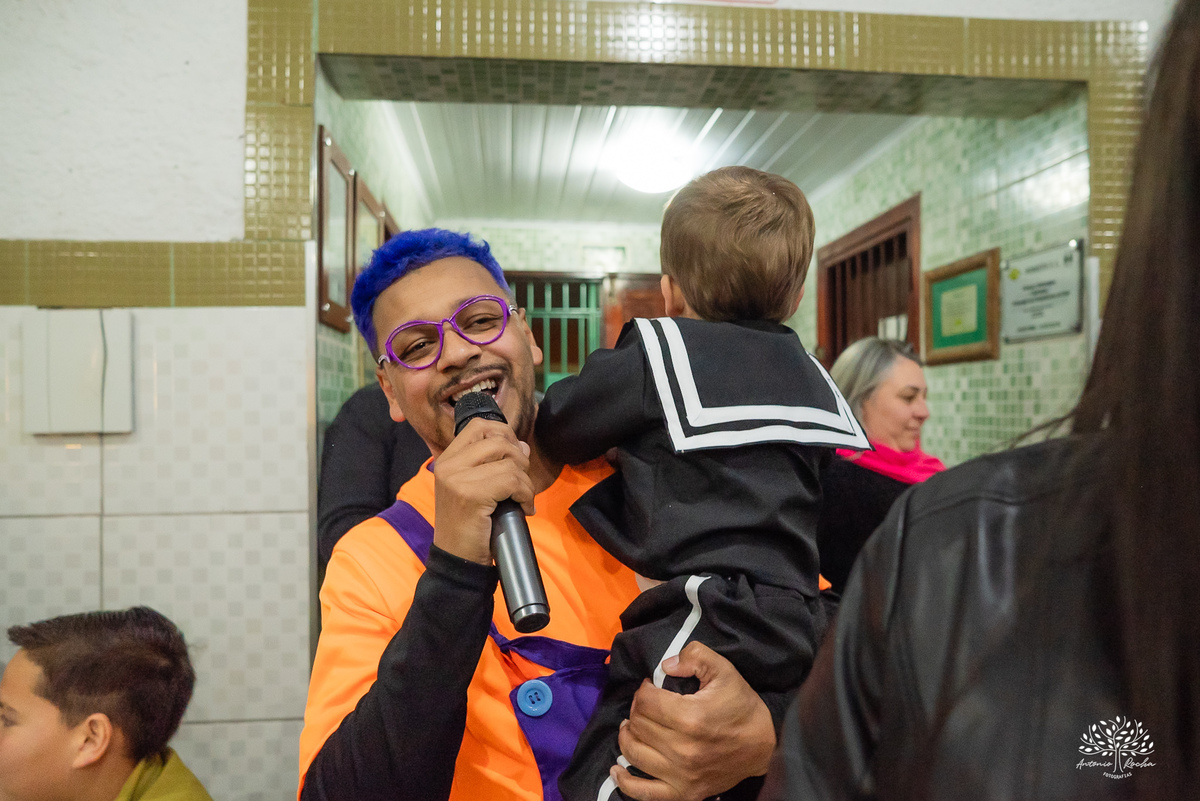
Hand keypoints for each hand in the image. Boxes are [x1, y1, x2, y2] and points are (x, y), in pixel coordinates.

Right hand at [432, 417, 533, 564]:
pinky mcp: (471, 494)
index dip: (503, 434)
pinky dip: (526, 495)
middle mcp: (449, 464)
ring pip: (510, 462)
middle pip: (498, 440)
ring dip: (525, 482)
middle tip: (521, 483)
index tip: (514, 456)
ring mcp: (458, 478)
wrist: (457, 559)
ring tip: (522, 499)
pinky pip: (512, 481)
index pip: (479, 426)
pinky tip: (523, 508)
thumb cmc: (469, 525)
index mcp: (447, 459)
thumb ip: (494, 464)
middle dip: (519, 460)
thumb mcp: (476, 488)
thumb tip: (522, 445)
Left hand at [612, 642, 775, 800]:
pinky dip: (625, 781)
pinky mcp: (683, 793)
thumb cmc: (742, 707)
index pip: (645, 701)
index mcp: (691, 718)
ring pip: (634, 753)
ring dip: (628, 736)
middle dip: (638, 709)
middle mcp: (682, 749)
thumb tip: (665, 665)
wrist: (764, 747)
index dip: (644, 689)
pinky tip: (617, 769)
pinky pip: (643, 793)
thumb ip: (695, 656)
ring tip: (634, 726)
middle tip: (648, 704)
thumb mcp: (724, 671)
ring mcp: (681, 775)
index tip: (651, 687)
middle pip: (638, 724)